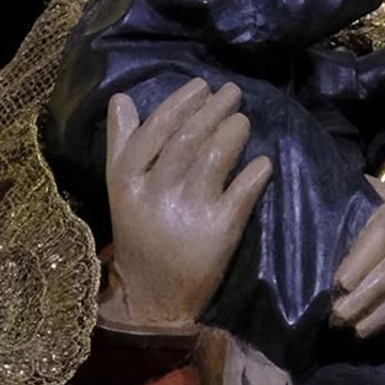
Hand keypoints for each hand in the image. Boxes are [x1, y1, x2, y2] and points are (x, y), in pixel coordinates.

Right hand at [102, 79, 269, 333]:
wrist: (154, 298)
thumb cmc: (140, 235)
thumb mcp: (121, 191)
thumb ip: (120, 144)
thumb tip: (121, 97)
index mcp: (126, 183)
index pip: (154, 132)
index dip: (180, 104)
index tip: (202, 86)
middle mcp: (154, 195)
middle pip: (186, 140)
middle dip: (212, 110)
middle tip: (232, 93)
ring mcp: (187, 215)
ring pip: (213, 159)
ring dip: (233, 132)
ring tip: (243, 120)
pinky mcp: (218, 235)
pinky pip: (241, 194)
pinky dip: (254, 173)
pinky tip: (263, 162)